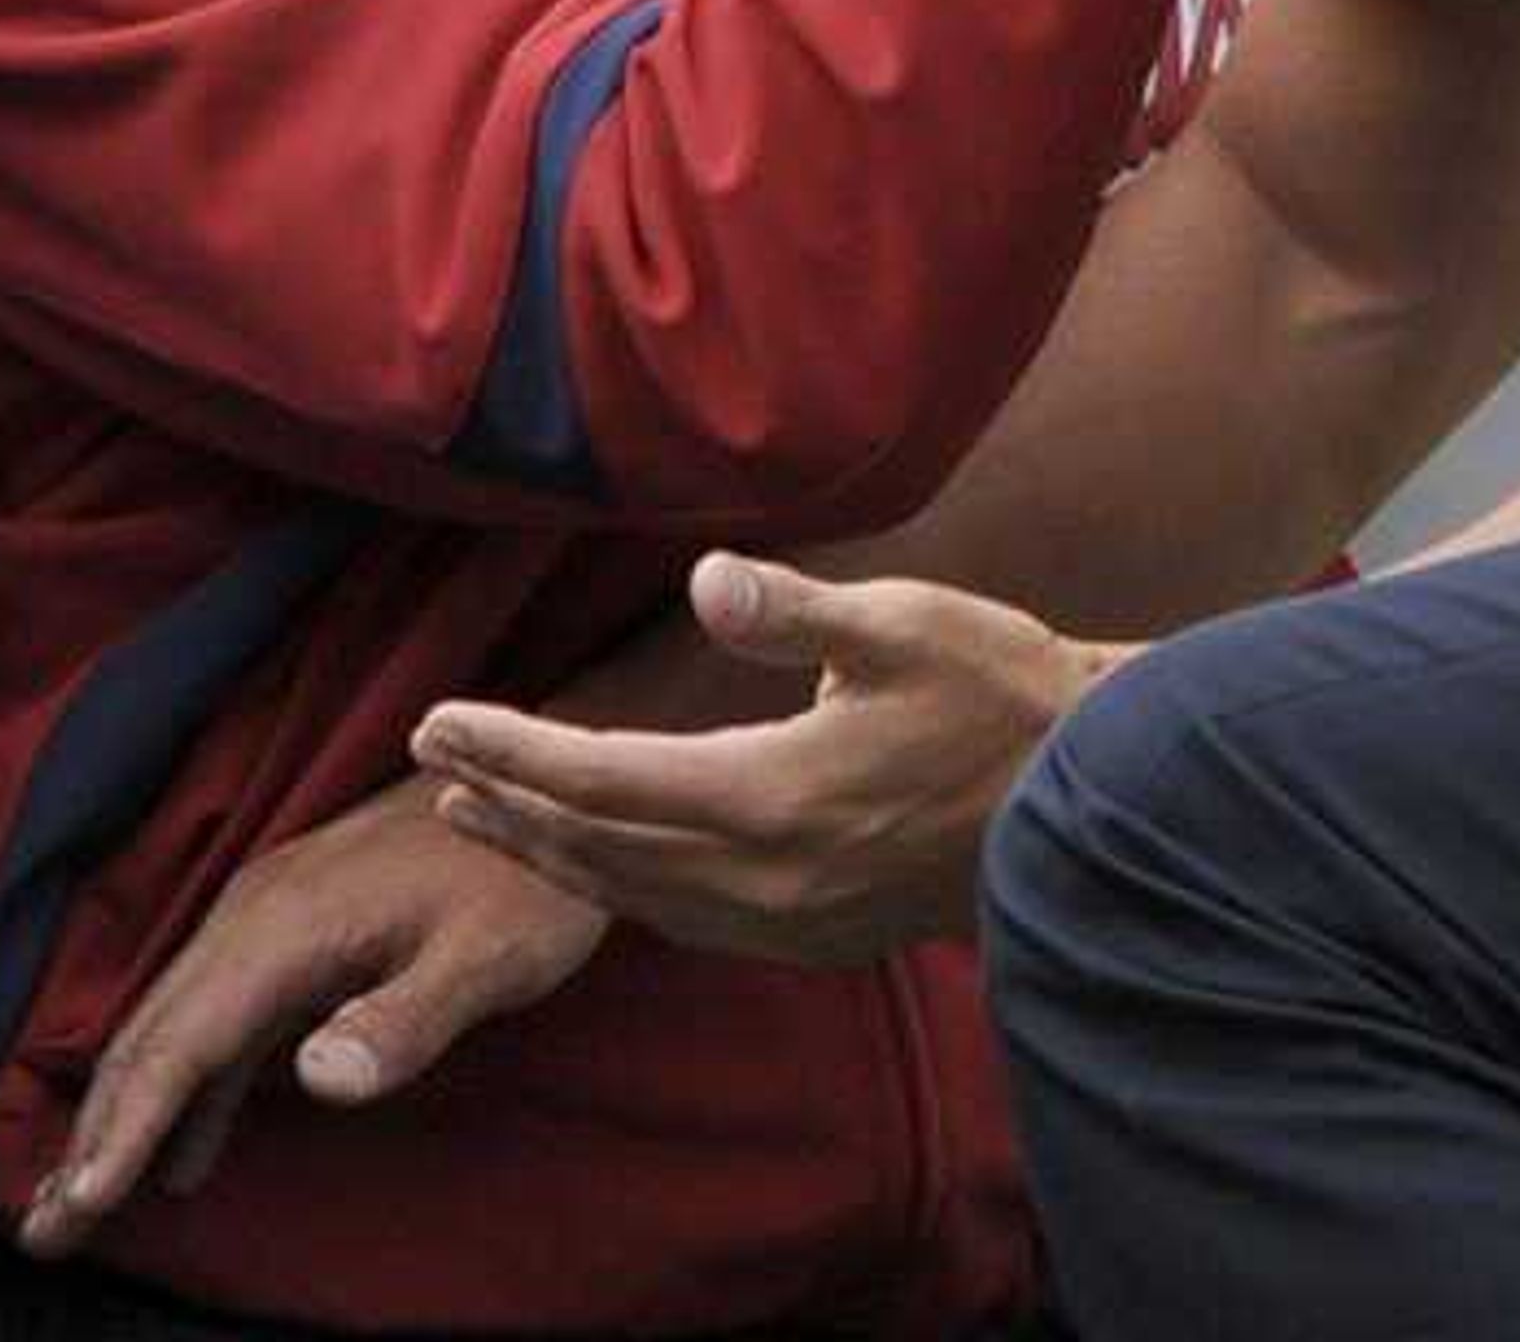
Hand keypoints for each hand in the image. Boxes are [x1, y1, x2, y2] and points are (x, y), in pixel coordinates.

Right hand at [19, 777, 601, 1253]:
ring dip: (129, 1113)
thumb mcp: (489, 954)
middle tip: (44, 1230)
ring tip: (83, 1204)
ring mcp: (276, 915)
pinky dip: (189, 1084)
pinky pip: (221, 1015)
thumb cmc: (532, 876)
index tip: (80, 1205)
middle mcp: (260, 913)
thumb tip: (312, 1080)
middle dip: (95, 1133)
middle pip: (155, 1035)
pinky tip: (184, 1152)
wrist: (560, 778)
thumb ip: (404, 1019)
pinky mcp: (302, 927)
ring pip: (178, 1024)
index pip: (182, 1041)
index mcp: (287, 923)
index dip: (125, 1127)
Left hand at [416, 554, 1128, 966]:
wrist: (1085, 808)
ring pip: (631, 892)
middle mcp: (757, 876)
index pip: (601, 778)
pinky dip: (619, 885)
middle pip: (597, 846)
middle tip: (433, 763)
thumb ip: (795, 612)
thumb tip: (704, 581)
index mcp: (768, 795)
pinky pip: (680, 918)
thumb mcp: (906, 626)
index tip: (437, 722)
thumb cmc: (997, 694)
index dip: (512, 750)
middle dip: (509, 802)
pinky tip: (607, 864)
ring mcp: (781, 920)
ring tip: (489, 817)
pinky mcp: (809, 938)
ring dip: (552, 851)